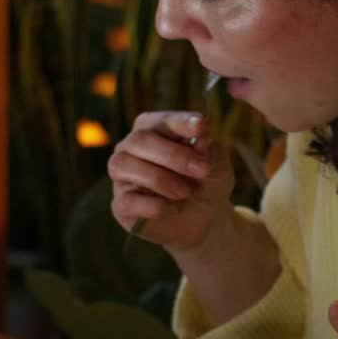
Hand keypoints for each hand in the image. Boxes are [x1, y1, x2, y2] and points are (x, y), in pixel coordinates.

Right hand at [109, 111, 234, 253]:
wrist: (205, 217)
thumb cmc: (207, 181)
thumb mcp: (217, 163)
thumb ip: (209, 150)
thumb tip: (200, 140)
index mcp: (154, 129)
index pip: (162, 121)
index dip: (180, 122)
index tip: (200, 126)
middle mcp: (131, 147)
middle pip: (140, 140)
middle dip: (173, 155)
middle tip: (203, 170)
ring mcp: (122, 175)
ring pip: (126, 166)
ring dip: (162, 179)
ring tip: (187, 192)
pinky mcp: (121, 205)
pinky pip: (128, 201)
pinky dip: (155, 206)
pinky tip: (174, 208)